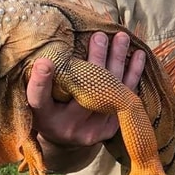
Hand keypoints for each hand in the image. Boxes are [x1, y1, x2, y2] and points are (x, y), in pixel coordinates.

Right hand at [27, 32, 145, 154]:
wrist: (64, 138)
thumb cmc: (47, 109)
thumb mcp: (36, 96)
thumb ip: (39, 79)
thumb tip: (47, 51)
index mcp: (43, 117)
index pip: (38, 99)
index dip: (40, 82)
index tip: (44, 62)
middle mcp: (67, 126)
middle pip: (84, 91)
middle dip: (95, 60)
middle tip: (99, 36)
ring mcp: (91, 130)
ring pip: (109, 90)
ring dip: (117, 61)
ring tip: (121, 38)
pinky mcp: (110, 128)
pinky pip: (125, 97)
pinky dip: (132, 74)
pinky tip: (139, 55)